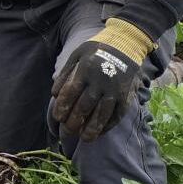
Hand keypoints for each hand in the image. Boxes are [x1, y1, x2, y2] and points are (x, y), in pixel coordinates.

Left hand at [50, 19, 153, 140]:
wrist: (126, 45)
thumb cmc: (97, 50)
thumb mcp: (77, 54)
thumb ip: (65, 73)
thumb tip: (55, 94)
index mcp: (85, 70)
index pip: (71, 92)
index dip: (63, 106)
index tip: (57, 117)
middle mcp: (100, 81)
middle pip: (85, 106)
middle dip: (74, 121)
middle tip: (67, 131)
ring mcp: (115, 89)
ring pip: (102, 113)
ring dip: (92, 128)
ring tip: (84, 138)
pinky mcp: (127, 95)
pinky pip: (118, 114)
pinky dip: (109, 125)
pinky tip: (100, 132)